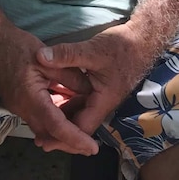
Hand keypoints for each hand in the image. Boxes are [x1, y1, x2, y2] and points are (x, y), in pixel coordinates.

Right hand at [0, 30, 98, 156]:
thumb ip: (69, 76)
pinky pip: (37, 120)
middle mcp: (23, 109)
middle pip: (49, 135)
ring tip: (82, 136)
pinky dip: (52, 123)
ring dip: (61, 135)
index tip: (93, 148)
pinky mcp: (17, 103)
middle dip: (70, 144)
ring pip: (42, 130)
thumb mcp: (47, 59)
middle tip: (90, 147)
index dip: (76, 139)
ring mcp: (18, 108)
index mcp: (31, 98)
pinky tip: (65, 117)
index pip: (56, 127)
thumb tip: (89, 91)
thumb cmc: (15, 46)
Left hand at [34, 23, 154, 139]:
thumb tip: (39, 56)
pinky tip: (52, 99)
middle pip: (79, 124)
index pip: (82, 129)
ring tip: (39, 120)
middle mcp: (102, 104)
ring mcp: (100, 96)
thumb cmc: (122, 47)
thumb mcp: (92, 49)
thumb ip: (66, 54)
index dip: (63, 137)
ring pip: (79, 112)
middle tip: (36, 134)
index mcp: (103, 102)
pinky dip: (67, 102)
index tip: (43, 140)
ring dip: (61, 116)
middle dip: (59, 131)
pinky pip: (80, 101)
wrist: (142, 39)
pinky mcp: (97, 88)